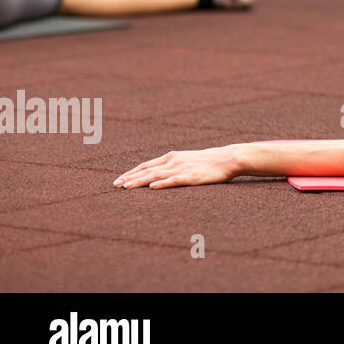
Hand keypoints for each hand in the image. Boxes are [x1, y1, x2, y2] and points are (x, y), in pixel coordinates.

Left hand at [115, 146, 241, 188]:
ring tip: (126, 187)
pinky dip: (162, 183)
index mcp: (171, 156)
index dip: (131, 172)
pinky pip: (174, 180)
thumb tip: (158, 176)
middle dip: (130, 178)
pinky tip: (152, 187)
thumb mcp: (187, 160)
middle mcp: (174, 161)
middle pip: (147, 170)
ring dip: (140, 181)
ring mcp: (182, 168)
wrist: (227, 158)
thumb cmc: (208, 161)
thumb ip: (173, 165)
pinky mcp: (192, 177)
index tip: (119, 180)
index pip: (146, 165)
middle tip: (115, 185)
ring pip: (156, 175)